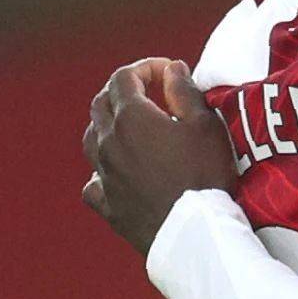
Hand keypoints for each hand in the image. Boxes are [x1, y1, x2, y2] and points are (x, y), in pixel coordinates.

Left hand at [82, 58, 239, 253]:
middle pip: (101, 104)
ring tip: (131, 126)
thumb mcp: (206, 126)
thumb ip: (185, 92)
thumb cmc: (204, 175)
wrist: (191, 231)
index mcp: (132, 118)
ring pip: (91, 138)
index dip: (145, 67)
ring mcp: (103, 174)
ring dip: (108, 125)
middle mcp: (108, 142)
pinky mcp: (107, 203)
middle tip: (149, 91)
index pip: (124, 78)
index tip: (168, 72)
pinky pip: (93, 181)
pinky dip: (102, 170)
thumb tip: (172, 70)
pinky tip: (114, 173)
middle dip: (122, 90)